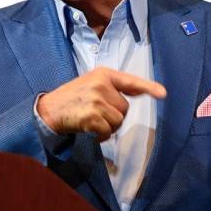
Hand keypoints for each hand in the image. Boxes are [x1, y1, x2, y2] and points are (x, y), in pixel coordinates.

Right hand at [37, 67, 165, 140]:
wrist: (47, 110)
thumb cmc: (72, 98)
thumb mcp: (92, 84)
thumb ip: (113, 88)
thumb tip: (137, 92)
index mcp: (104, 74)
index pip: (130, 81)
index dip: (149, 88)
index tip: (163, 94)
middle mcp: (101, 84)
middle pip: (125, 108)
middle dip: (114, 115)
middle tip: (95, 113)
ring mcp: (96, 99)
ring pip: (118, 121)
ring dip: (107, 127)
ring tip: (91, 120)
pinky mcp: (91, 116)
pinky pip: (107, 132)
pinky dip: (100, 136)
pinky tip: (88, 129)